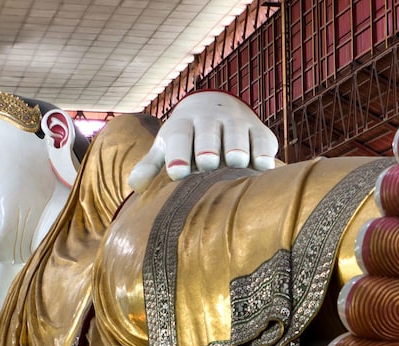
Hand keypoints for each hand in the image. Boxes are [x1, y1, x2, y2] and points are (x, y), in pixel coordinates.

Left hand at [128, 91, 278, 191]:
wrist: (218, 106)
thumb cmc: (188, 137)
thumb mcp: (167, 146)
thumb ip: (151, 165)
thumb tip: (134, 186)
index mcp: (183, 124)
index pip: (179, 136)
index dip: (177, 153)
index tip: (177, 173)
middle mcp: (210, 119)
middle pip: (208, 132)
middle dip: (207, 146)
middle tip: (207, 163)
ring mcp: (237, 122)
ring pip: (237, 133)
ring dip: (237, 146)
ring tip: (237, 162)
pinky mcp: (260, 131)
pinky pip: (263, 140)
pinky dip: (264, 152)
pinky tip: (263, 167)